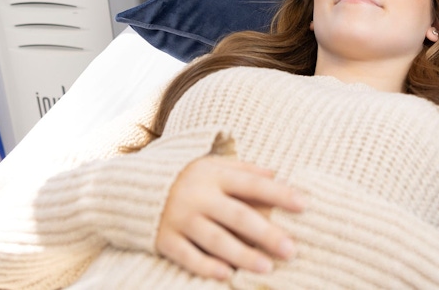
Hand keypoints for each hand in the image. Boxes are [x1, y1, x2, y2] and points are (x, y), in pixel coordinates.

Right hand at [156, 156, 304, 279]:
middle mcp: (199, 196)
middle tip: (291, 249)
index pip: (253, 184)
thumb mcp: (213, 165)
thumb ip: (245, 169)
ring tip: (267, 267)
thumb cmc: (188, 178)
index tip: (304, 204)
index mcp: (215, 175)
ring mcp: (180, 219)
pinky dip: (206, 266)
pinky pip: (188, 256)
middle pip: (237, 215)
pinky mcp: (165, 239)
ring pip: (216, 240)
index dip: (279, 194)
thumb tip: (277, 173)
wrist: (134, 189)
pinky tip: (227, 275)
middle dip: (265, 233)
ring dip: (242, 254)